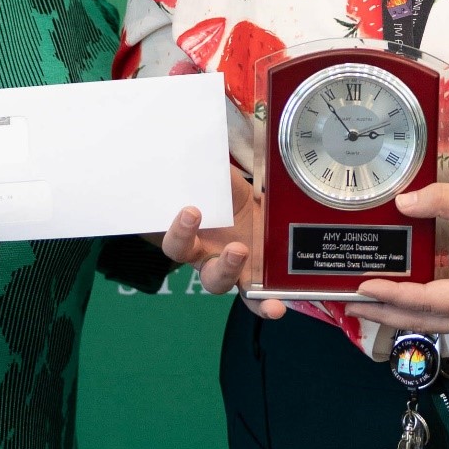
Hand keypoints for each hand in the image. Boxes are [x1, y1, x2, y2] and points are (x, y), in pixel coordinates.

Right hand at [160, 169, 285, 319]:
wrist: (269, 217)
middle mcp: (204, 253)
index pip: (173, 234)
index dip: (175, 228)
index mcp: (193, 230)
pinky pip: (253, 300)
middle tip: (195, 214)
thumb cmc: (239, 200)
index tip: (189, 209)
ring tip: (239, 250)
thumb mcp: (229, 183)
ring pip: (216, 280)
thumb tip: (203, 140)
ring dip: (225, 267)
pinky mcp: (253, 282)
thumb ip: (214, 170)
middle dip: (186, 237)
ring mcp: (228, 270)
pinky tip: (275, 308)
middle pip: (184, 254)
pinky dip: (263, 306)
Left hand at [347, 183, 448, 336]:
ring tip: (363, 303)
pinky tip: (393, 296)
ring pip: (433, 322)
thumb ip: (441, 201)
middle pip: (426, 321)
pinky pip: (444, 313)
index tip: (363, 287)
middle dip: (386, 313)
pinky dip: (417, 306)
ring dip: (398, 312)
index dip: (394, 296)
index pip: (430, 302)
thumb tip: (401, 203)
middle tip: (347, 303)